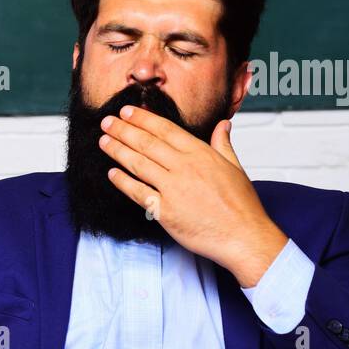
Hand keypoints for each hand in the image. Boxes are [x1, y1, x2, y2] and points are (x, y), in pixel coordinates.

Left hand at [99, 105, 287, 287]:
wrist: (244, 237)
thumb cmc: (241, 206)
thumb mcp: (235, 168)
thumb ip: (223, 144)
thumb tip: (223, 124)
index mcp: (201, 154)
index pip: (165, 129)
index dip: (143, 119)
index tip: (127, 111)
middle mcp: (184, 168)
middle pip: (147, 143)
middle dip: (123, 130)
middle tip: (106, 122)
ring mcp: (173, 189)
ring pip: (138, 164)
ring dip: (118, 151)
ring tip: (104, 141)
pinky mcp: (165, 211)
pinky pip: (138, 193)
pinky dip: (122, 182)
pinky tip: (112, 173)